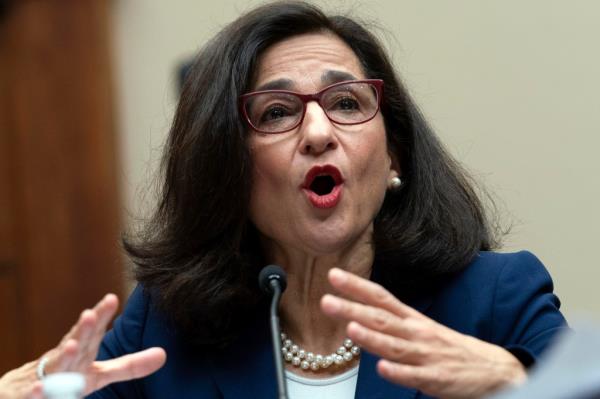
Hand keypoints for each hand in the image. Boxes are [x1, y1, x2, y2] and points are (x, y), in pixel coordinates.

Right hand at [0, 294, 165, 398]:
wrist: (23, 392)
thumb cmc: (68, 378)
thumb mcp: (100, 374)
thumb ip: (130, 366)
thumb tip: (164, 354)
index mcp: (82, 353)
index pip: (94, 332)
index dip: (102, 316)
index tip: (112, 298)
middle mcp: (65, 360)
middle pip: (75, 343)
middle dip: (83, 330)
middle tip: (90, 314)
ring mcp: (47, 376)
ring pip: (55, 366)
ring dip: (63, 356)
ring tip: (71, 346)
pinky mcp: (31, 395)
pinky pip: (35, 394)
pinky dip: (38, 391)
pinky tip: (41, 387)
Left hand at [320, 268, 525, 398]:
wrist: (494, 370)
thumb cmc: (449, 348)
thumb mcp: (420, 328)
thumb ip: (390, 322)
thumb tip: (355, 313)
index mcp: (411, 319)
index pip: (381, 297)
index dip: (357, 286)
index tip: (333, 275)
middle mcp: (417, 333)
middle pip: (381, 318)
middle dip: (352, 309)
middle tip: (326, 300)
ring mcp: (426, 356)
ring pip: (395, 345)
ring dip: (372, 337)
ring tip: (350, 329)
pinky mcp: (437, 379)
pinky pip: (414, 376)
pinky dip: (398, 372)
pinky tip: (382, 368)